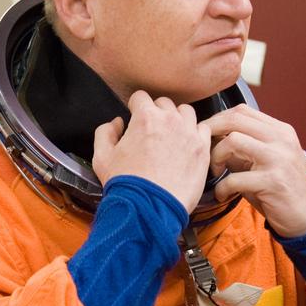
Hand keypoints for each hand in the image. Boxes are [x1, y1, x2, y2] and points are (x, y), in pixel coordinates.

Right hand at [92, 91, 211, 213]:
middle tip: (152, 131)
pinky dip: (195, 133)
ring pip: (186, 112)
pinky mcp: (202, 149)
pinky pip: (203, 129)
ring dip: (177, 119)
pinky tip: (187, 145)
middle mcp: (170, 119)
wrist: (149, 208)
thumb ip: (105, 132)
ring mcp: (189, 133)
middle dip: (156, 113)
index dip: (135, 107)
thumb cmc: (125, 184)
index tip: (135, 118)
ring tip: (172, 135)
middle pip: (164, 103)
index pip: (141, 97)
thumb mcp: (102, 157)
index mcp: (145, 117)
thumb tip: (117, 122)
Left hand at [207, 104, 305, 236]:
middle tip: (201, 148)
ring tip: (215, 172)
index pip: (242, 111)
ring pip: (233, 141)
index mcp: (280, 131)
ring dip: (215, 157)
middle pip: (235, 120)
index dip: (217, 119)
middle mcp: (281, 139)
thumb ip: (244, 148)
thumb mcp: (266, 161)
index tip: (205, 133)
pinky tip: (222, 195)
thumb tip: (212, 138)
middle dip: (210, 131)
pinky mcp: (273, 181)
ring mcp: (279, 159)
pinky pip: (234, 178)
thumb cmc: (282, 190)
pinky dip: (222, 188)